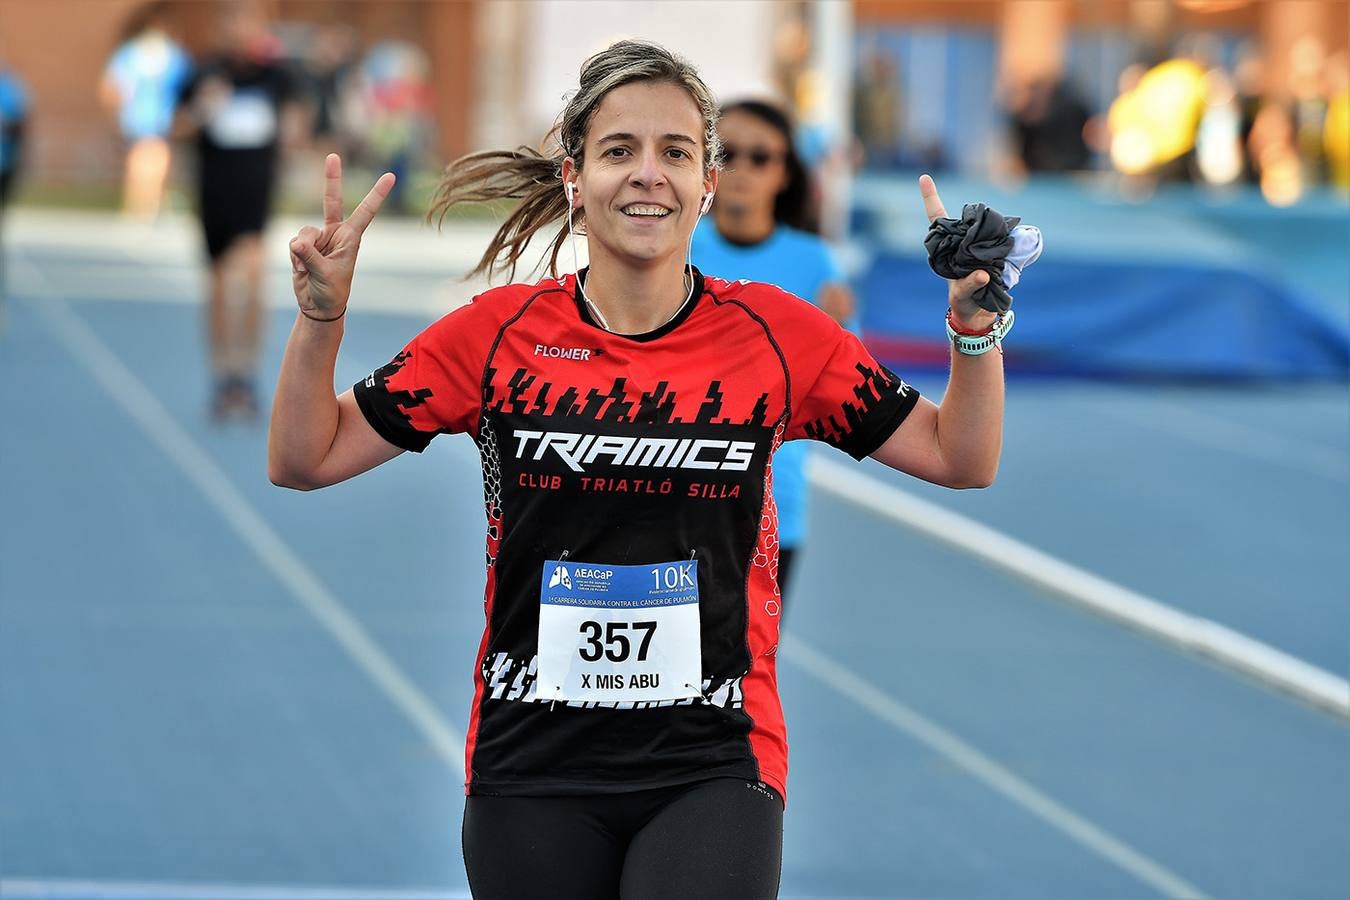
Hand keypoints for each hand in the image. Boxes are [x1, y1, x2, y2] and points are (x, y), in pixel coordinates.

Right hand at [289, 154, 394, 319]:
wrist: (318, 306)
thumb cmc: (331, 292)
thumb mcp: (325, 275)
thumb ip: (310, 257)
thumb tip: (296, 243)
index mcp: (351, 238)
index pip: (366, 212)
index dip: (377, 194)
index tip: (391, 176)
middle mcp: (335, 233)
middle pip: (331, 200)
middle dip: (331, 178)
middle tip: (332, 155)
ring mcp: (318, 238)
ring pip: (304, 231)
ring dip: (303, 250)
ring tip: (308, 268)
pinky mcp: (303, 245)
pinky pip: (294, 242)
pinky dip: (295, 257)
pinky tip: (301, 269)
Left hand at [919, 174, 995, 330]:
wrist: (979, 310)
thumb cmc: (963, 300)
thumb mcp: (962, 294)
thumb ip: (970, 284)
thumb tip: (983, 274)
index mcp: (948, 247)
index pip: (937, 216)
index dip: (931, 196)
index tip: (923, 176)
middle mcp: (962, 241)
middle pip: (965, 218)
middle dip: (974, 219)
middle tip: (981, 239)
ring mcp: (977, 244)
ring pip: (984, 228)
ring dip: (991, 234)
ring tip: (992, 259)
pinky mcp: (994, 250)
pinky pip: (1001, 241)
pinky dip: (1007, 243)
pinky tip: (1010, 250)